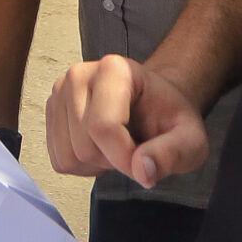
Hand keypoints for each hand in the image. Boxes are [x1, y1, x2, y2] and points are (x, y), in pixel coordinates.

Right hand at [45, 54, 207, 185]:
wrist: (152, 103)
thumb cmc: (169, 118)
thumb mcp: (191, 139)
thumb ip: (173, 154)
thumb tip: (142, 171)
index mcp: (114, 70)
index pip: (103, 128)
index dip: (125, 159)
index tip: (146, 165)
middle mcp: (78, 75)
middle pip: (83, 146)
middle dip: (112, 161)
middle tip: (133, 150)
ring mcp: (59, 93)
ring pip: (67, 156)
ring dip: (96, 165)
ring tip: (117, 147)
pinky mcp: (51, 111)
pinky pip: (58, 159)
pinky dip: (81, 165)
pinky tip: (100, 149)